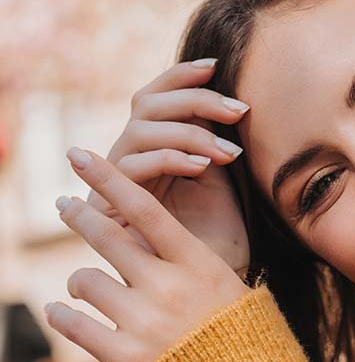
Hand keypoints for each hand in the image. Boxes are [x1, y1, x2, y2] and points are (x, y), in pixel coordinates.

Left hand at [45, 147, 249, 361]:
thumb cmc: (241, 339)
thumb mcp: (226, 289)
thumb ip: (185, 263)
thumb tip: (144, 234)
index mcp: (200, 266)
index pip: (146, 209)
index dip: (109, 178)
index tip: (80, 154)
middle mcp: (169, 288)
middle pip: (107, 236)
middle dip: (79, 214)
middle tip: (64, 203)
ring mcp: (144, 323)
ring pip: (85, 280)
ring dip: (82, 283)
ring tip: (87, 289)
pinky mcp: (124, 358)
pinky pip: (74, 323)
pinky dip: (64, 315)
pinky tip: (63, 312)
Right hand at [90, 59, 250, 273]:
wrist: (207, 295)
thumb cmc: (219, 242)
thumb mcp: (223, 185)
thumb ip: (217, 147)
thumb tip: (231, 104)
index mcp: (155, 148)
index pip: (156, 96)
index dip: (180, 76)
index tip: (215, 66)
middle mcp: (131, 158)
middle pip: (146, 104)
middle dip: (194, 100)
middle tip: (237, 109)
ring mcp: (117, 181)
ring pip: (140, 131)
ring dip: (188, 133)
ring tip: (228, 152)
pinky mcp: (110, 207)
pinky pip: (134, 167)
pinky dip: (170, 158)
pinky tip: (203, 166)